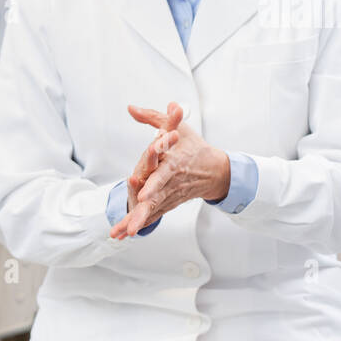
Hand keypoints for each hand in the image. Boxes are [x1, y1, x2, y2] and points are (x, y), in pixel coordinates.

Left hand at [110, 102, 229, 239]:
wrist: (215, 170)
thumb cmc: (193, 147)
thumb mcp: (177, 127)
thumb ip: (152, 117)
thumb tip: (131, 107)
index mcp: (176, 163)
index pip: (164, 174)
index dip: (153, 184)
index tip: (142, 193)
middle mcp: (173, 181)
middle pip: (158, 197)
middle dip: (145, 209)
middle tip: (133, 221)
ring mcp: (172, 194)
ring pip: (155, 210)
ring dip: (140, 221)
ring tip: (127, 232)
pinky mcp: (170, 203)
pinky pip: (155, 215)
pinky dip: (142, 224)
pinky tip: (125, 233)